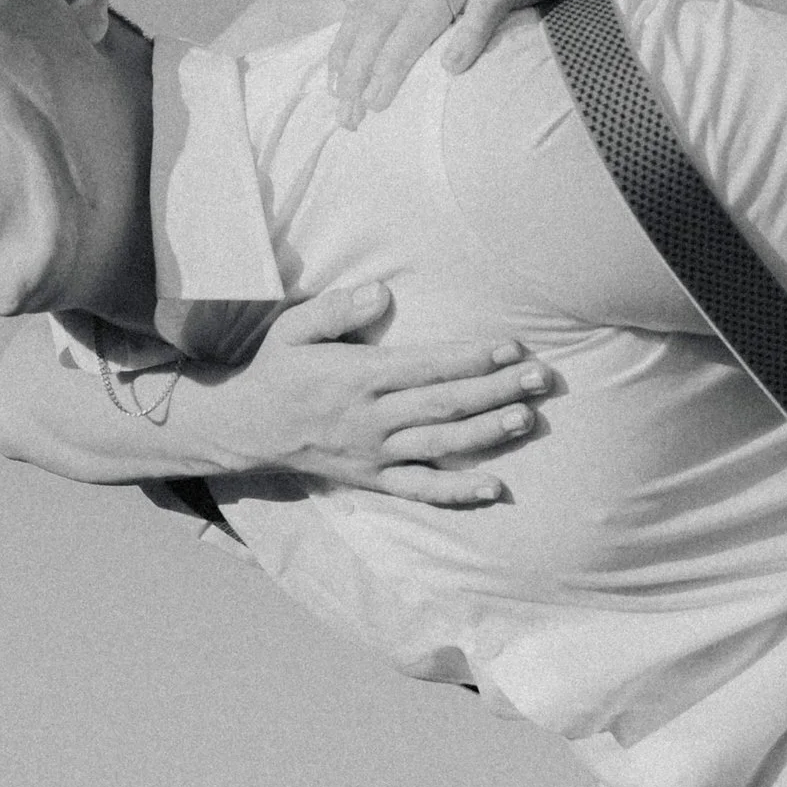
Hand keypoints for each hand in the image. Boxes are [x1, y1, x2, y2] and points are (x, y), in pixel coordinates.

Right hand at [239, 284, 550, 503]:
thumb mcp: (293, 328)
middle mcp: (371, 417)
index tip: (510, 347)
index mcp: (357, 376)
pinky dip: (457, 492)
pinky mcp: (374, 479)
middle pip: (444, 404)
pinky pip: (420, 490)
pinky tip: (495, 489)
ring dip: (487, 434)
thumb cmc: (278, 370)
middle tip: (540, 378)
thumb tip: (382, 294)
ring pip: (440, 445)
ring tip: (527, 419)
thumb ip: (336, 309)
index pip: (426, 366)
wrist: (246, 430)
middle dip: (496, 390)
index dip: (471, 357)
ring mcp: (375, 452)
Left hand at [328, 0, 634, 122]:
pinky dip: (468, 34)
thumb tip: (424, 65)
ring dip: (395, 59)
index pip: (368, 11)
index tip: (334, 94)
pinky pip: (487, 3)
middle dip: (359, 68)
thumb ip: (443, 16)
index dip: (346, 51)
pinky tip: (453, 67)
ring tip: (378, 101)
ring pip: (422, 15)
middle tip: (350, 117)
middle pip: (383, 18)